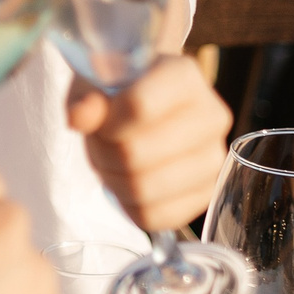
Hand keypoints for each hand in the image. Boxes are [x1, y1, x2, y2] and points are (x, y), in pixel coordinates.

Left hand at [67, 54, 231, 234]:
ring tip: (113, 162)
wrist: (148, 105)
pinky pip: (154, 217)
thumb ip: (85, 99)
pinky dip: (129, 205)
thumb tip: (80, 118)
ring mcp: (213, 159)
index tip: (99, 119)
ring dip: (112, 181)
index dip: (104, 122)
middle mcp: (211, 116)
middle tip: (101, 144)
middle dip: (103, 153)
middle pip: (135, 154)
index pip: (137, 107)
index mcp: (185, 76)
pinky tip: (129, 182)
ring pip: (143, 189)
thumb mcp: (94, 83)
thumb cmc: (119, 91)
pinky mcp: (206, 195)